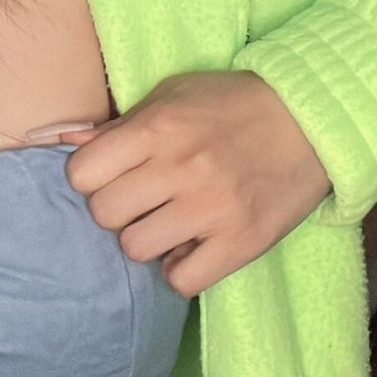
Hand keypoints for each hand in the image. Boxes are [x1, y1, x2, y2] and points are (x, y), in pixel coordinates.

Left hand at [34, 71, 331, 296]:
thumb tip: (64, 140)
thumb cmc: (233, 103)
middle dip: (118, 210)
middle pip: (105, 214)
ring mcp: (212, 208)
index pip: (81, 175)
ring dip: (148, 239)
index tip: (115, 175)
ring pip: (137, 249)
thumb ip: (119, 124)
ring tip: (171, 221)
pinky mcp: (242, 242)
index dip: (92, 178)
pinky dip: (182, 270)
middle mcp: (180, 169)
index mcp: (157, 128)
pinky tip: (194, 247)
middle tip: (144, 200)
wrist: (312, 119)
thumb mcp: (172, 95)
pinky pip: (183, 280)